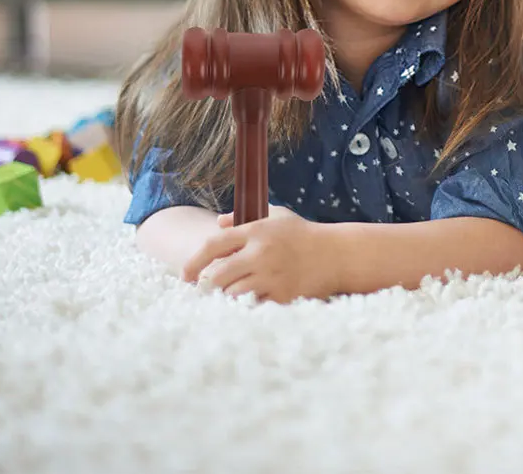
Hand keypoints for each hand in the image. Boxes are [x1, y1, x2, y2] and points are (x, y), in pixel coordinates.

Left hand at [181, 204, 340, 303]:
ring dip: (224, 298)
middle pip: (217, 275)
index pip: (213, 245)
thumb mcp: (277, 216)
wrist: (337, 254)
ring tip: (224, 298)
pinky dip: (245, 308)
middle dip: (205, 285)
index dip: (194, 261)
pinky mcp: (282, 296)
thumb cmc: (304, 234)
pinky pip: (252, 307)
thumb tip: (218, 223)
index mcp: (256, 230)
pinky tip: (244, 306)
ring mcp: (272, 276)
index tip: (185, 274)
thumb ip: (244, 218)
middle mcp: (261, 253)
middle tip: (202, 291)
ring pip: (232, 294)